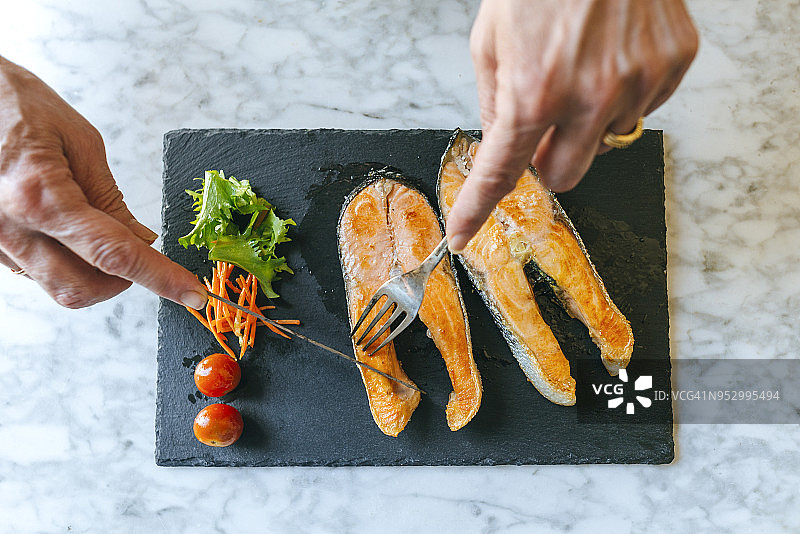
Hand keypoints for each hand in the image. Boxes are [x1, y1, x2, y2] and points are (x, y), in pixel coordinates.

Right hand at [0, 56, 206, 308]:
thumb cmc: (14, 104)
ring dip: (96, 277)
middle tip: (144, 257)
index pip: (114, 254)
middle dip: (124, 282)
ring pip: (59, 288)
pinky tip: (73, 234)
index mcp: (38, 196)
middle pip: (83, 287)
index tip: (192, 294)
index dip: (160, 278)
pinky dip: (68, 264)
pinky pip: (37, 273)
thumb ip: (109, 198)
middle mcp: (10, 228)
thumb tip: (141, 240)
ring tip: (104, 236)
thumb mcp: (78, 141)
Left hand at [446, 0, 697, 251]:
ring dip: (587, 122)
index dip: (477, 209)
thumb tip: (500, 145)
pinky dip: (624, 94)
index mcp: (534, 92)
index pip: (501, 172)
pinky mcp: (673, 65)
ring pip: (606, 142)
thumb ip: (495, 101)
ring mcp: (638, 83)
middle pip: (565, 175)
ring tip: (582, 68)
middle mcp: (590, 97)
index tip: (464, 235)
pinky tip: (613, 54)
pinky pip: (644, 108)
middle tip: (541, 127)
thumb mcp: (492, 39)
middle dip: (547, 160)